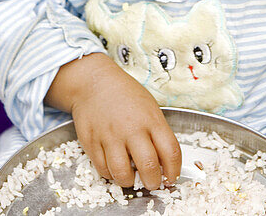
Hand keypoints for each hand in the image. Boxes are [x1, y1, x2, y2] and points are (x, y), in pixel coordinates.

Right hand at [45, 53, 180, 190]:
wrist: (94, 82)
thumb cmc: (125, 94)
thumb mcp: (149, 107)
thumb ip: (157, 132)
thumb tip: (163, 162)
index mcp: (151, 119)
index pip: (170, 152)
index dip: (174, 171)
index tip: (171, 177)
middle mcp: (131, 129)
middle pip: (148, 167)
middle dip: (153, 182)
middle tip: (152, 182)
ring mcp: (110, 137)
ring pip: (122, 174)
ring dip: (129, 182)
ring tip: (131, 177)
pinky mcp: (92, 143)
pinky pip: (103, 170)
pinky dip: (110, 174)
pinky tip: (115, 166)